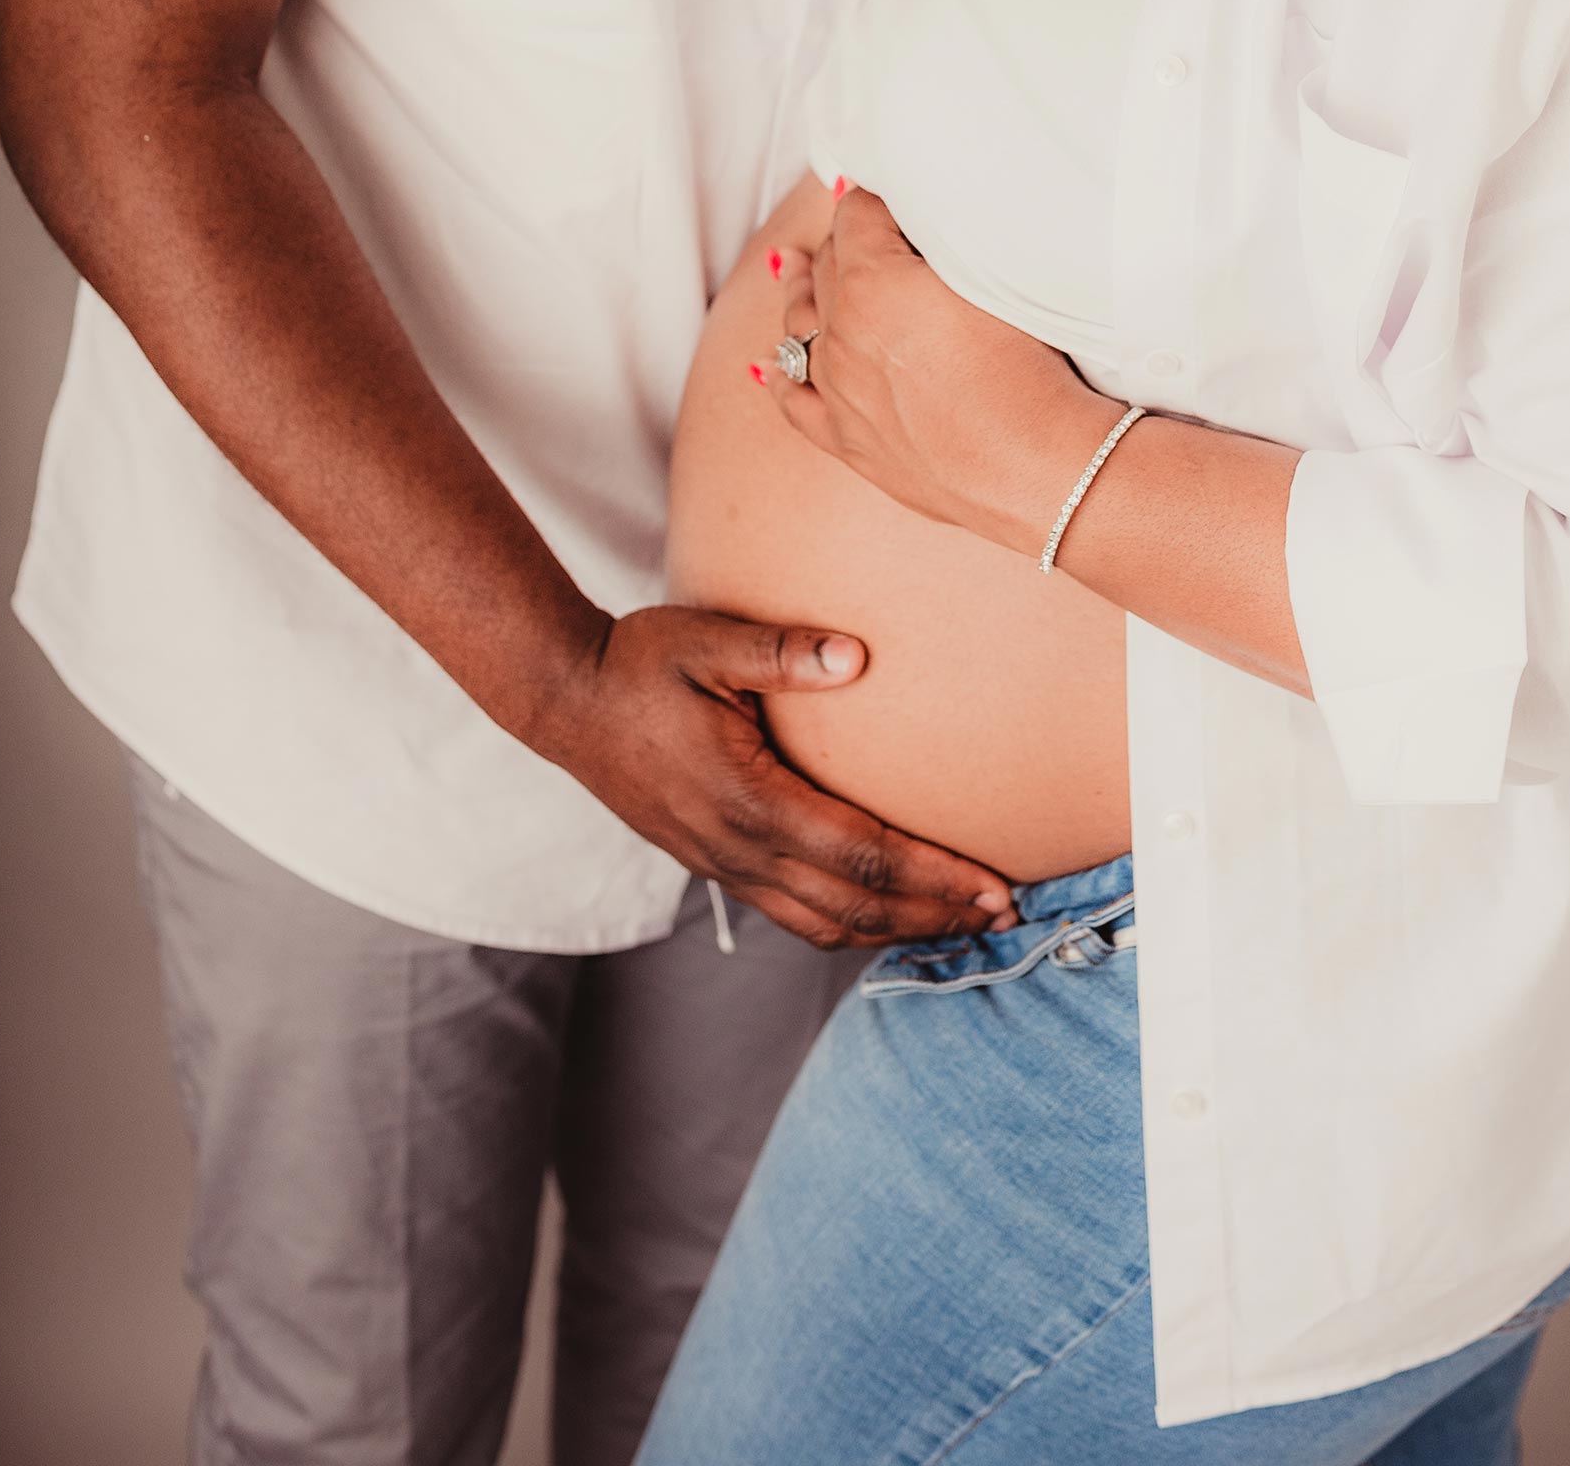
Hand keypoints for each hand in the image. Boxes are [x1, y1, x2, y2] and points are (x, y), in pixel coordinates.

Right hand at [536, 601, 1019, 947]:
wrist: (565, 700)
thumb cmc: (640, 661)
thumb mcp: (707, 640)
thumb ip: (781, 651)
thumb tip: (856, 655)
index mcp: (745, 796)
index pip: (860, 853)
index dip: (932, 877)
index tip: (993, 885)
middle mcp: (736, 845)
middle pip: (853, 905)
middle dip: (933, 915)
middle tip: (1004, 915)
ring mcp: (721, 863)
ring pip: (823, 923)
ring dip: (896, 929)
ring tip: (961, 925)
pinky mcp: (713, 863)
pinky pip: (792, 915)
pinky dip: (848, 925)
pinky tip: (883, 913)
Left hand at [766, 187, 1104, 558]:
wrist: (1041, 469)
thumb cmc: (1032, 370)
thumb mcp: (994, 278)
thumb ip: (946, 239)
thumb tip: (919, 217)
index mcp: (872, 282)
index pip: (857, 214)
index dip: (879, 199)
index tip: (895, 196)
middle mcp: (842, 333)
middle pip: (829, 264)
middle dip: (846, 239)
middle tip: (866, 226)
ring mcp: (838, 390)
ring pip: (799, 326)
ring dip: (799, 291)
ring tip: (791, 266)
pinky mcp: (848, 441)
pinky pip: (794, 402)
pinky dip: (778, 377)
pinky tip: (765, 366)